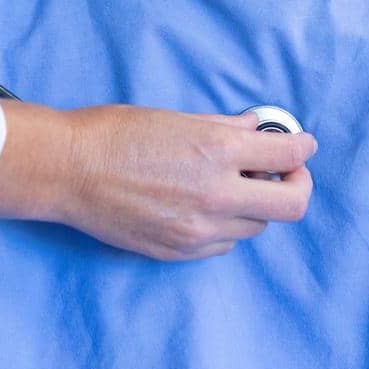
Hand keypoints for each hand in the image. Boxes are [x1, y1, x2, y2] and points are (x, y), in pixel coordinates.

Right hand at [0, 102, 315, 260]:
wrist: (66, 170)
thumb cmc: (112, 134)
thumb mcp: (174, 118)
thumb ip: (222, 127)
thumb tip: (254, 128)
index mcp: (216, 151)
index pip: (289, 155)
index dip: (302, 147)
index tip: (301, 145)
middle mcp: (216, 193)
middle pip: (291, 204)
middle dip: (296, 185)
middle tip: (284, 173)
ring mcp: (199, 228)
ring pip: (257, 226)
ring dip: (255, 204)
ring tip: (232, 184)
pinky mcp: (180, 250)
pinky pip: (224, 242)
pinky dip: (226, 224)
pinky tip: (204, 204)